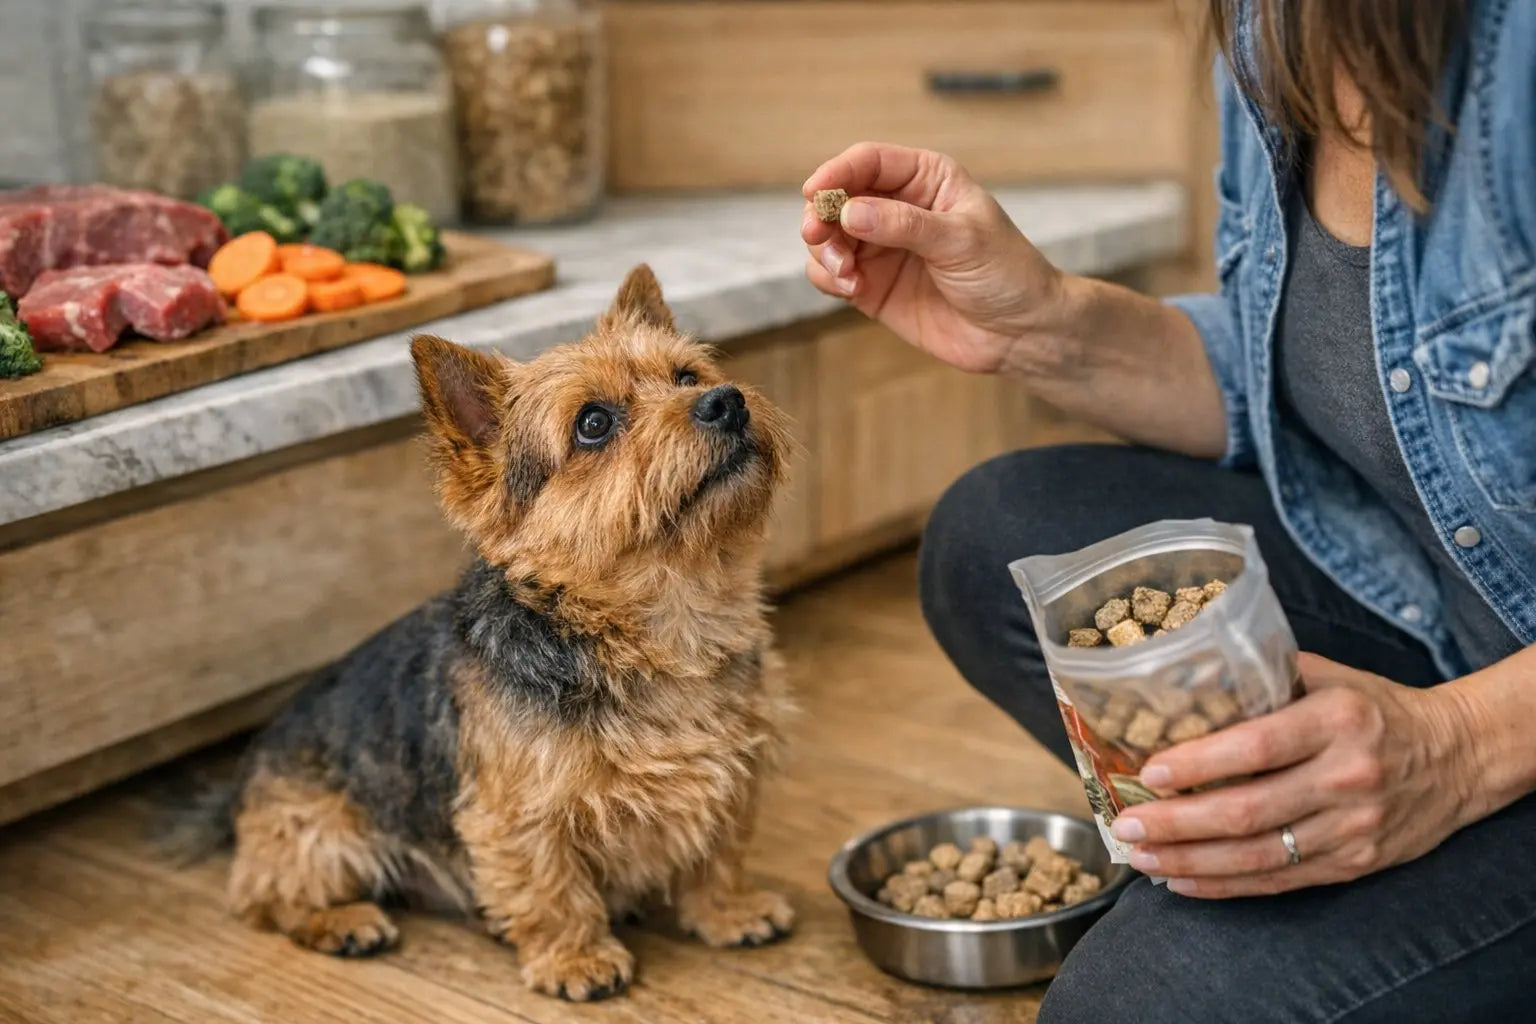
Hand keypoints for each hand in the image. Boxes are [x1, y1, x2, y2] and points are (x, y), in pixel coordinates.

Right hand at [801, 142, 1065, 374]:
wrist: (1019, 333)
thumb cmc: (1005, 274)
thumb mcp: (961, 240)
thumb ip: (904, 224)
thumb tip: (849, 211)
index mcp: (925, 180)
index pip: (869, 162)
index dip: (837, 172)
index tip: (814, 192)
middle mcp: (897, 208)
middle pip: (839, 198)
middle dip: (822, 216)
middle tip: (820, 238)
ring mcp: (882, 248)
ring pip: (829, 237)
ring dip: (824, 251)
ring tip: (845, 274)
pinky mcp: (872, 286)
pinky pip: (832, 274)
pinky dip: (829, 278)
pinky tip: (851, 289)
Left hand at [1108, 653, 1481, 897]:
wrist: (1458, 756)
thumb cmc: (1375, 708)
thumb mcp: (1328, 676)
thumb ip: (1263, 677)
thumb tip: (1183, 676)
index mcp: (1336, 720)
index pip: (1255, 747)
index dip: (1197, 764)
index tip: (1148, 773)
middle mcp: (1346, 777)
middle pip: (1247, 811)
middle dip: (1177, 823)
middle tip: (1126, 825)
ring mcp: (1353, 827)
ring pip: (1257, 855)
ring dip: (1190, 861)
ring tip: (1140, 858)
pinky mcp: (1355, 864)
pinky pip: (1279, 880)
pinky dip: (1224, 886)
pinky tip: (1181, 880)